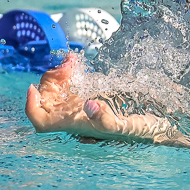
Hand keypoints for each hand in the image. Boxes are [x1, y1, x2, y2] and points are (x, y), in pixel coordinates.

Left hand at [26, 54, 176, 142]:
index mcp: (75, 125)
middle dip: (50, 79)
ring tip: (71, 60)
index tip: (32, 87)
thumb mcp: (125, 127)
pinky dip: (69, 66)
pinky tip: (74, 59)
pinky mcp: (89, 89)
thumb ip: (105, 120)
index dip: (31, 107)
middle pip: (47, 98)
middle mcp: (73, 114)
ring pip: (56, 86)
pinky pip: (70, 78)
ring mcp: (79, 101)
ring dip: (59, 70)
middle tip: (67, 65)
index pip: (41, 122)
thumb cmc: (140, 130)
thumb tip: (88, 106)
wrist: (157, 121)